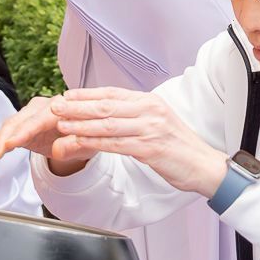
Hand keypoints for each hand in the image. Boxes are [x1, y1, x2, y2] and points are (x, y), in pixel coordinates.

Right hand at [0, 96, 94, 174]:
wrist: (83, 136)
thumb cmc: (87, 138)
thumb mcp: (87, 145)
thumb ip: (74, 146)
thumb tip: (58, 151)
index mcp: (63, 107)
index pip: (40, 119)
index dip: (24, 131)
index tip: (11, 143)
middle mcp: (45, 106)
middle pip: (20, 120)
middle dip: (5, 138)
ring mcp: (32, 112)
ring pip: (11, 125)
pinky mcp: (24, 122)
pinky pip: (9, 131)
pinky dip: (0, 144)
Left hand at [46, 88, 229, 196]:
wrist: (204, 165)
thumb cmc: (178, 147)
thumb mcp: (156, 123)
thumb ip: (134, 116)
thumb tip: (106, 113)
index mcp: (149, 102)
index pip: (112, 93)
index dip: (86, 94)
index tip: (67, 95)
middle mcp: (150, 111)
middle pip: (106, 106)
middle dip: (77, 106)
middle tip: (56, 106)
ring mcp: (151, 129)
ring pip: (108, 124)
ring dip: (81, 124)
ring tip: (61, 125)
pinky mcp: (151, 148)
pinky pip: (116, 144)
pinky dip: (95, 142)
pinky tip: (80, 143)